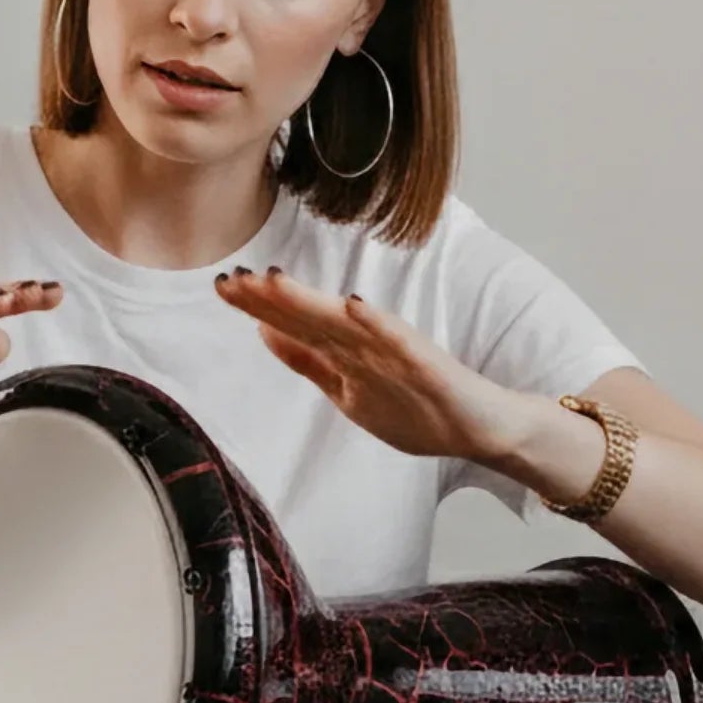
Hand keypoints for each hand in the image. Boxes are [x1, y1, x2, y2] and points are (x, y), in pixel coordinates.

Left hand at [214, 265, 520, 464]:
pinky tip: (354, 305)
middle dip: (271, 299)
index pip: (293, 325)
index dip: (259, 307)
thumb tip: (262, 329)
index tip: (222, 285)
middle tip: (232, 277)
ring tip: (274, 281)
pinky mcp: (427, 365)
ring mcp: (396, 354)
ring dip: (310, 302)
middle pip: (310, 319)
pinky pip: (399, 343)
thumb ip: (307, 359)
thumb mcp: (346, 388)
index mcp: (344, 354)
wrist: (481, 426)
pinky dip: (376, 325)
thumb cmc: (417, 404)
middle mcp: (365, 346)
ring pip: (345, 325)